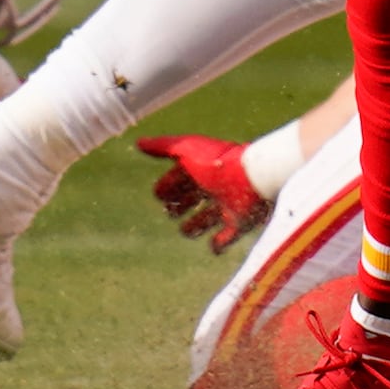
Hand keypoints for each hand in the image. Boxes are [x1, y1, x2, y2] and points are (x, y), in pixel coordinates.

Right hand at [135, 134, 270, 251]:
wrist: (252, 177)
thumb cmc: (216, 162)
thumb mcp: (186, 151)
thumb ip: (163, 147)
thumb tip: (138, 143)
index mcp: (202, 169)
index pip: (179, 179)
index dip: (168, 186)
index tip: (159, 194)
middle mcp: (214, 187)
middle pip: (193, 198)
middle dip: (179, 205)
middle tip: (170, 211)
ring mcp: (226, 206)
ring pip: (207, 219)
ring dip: (195, 226)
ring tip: (186, 229)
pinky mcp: (238, 224)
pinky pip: (226, 238)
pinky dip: (218, 245)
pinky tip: (212, 245)